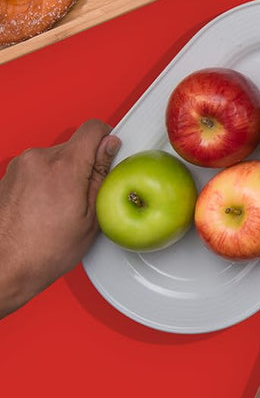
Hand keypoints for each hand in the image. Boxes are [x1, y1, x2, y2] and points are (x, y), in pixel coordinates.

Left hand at [0, 122, 119, 316]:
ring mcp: (19, 168)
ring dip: (61, 175)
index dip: (107, 139)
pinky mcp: (7, 177)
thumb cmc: (44, 252)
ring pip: (54, 159)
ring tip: (60, 206)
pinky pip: (35, 170)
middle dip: (83, 166)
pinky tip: (44, 209)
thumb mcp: (92, 216)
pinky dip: (43, 183)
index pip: (93, 129)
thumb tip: (110, 148)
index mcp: (64, 166)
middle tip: (84, 196)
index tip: (109, 153)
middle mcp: (38, 160)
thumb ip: (102, 175)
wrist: (5, 268)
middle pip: (73, 146)